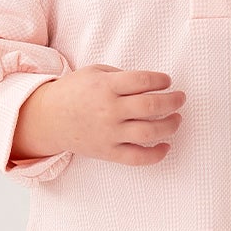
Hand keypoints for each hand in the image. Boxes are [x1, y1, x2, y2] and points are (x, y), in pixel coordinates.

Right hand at [13, 66, 186, 166]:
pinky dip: (156, 154)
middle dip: (173, 101)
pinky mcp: (108, 152)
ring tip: (177, 119)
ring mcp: (109, 133)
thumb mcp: (95, 72)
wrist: (49, 118)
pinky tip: (166, 146)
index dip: (162, 80)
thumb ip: (122, 76)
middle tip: (181, 98)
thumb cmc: (74, 92)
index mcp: (106, 86)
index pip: (144, 81)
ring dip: (170, 126)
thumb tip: (153, 84)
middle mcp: (109, 110)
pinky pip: (138, 158)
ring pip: (150, 132)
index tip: (167, 81)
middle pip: (151, 106)